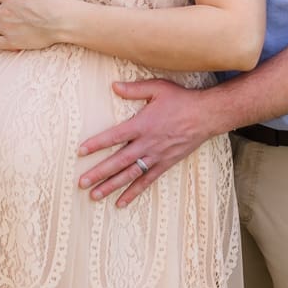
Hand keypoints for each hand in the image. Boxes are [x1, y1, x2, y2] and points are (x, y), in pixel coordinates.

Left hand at [78, 79, 212, 206]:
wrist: (206, 115)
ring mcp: (156, 156)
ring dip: (111, 186)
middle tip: (81, 183)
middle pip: (119, 161)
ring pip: (130, 174)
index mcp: (142, 124)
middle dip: (99, 173)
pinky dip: (133, 192)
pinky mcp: (165, 164)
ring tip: (95, 196)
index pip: (114, 136)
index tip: (80, 151)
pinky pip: (146, 181)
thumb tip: (114, 86)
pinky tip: (121, 202)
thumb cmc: (181, 99)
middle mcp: (147, 143)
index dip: (96, 144)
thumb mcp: (158, 88)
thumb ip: (134, 89)